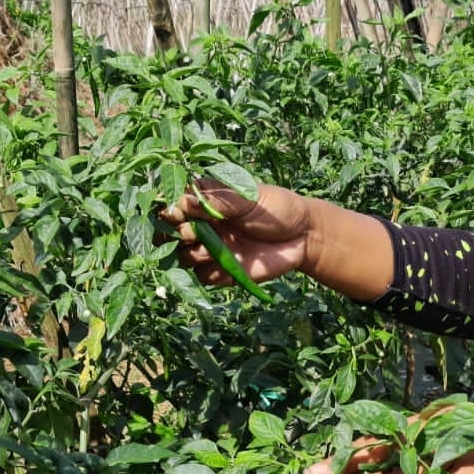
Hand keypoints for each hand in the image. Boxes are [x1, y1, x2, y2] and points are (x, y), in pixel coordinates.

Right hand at [161, 180, 310, 289]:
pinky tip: (224, 263)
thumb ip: (215, 200)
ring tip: (211, 246)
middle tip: (193, 232)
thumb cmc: (276, 209)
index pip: (174, 206)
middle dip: (177, 233)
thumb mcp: (246, 197)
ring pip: (182, 257)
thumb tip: (181, 201)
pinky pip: (200, 276)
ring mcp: (210, 249)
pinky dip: (207, 271)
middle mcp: (202, 226)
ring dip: (191, 253)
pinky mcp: (220, 272)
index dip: (169, 211)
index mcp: (205, 203)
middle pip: (170, 234)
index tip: (176, 213)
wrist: (303, 237)